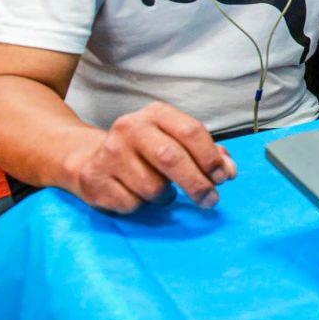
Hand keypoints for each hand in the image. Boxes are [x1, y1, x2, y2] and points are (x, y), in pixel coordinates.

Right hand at [61, 102, 236, 212]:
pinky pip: (132, 204)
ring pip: (153, 187)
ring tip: (161, 190)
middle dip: (197, 183)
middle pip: (171, 158)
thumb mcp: (175, 141)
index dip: (211, 157)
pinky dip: (142, 205)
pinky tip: (135, 193)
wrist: (90, 158)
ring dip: (165, 197)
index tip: (223, 177)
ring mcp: (109, 153)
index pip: (191, 131)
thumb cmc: (145, 151)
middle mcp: (130, 127)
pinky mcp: (94, 179)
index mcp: (156, 113)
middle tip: (210, 200)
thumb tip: (229, 171)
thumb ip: (207, 153)